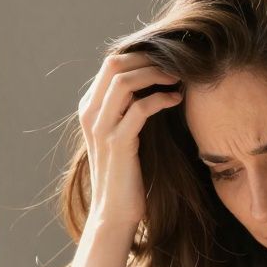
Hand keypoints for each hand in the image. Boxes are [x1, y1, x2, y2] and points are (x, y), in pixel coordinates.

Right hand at [77, 52, 182, 228]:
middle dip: (148, 59)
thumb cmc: (125, 173)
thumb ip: (127, 107)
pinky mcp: (118, 143)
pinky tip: (177, 100)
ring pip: (125, 81)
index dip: (140, 55)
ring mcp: (101, 128)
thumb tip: (151, 78)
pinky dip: (162, 98)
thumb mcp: (122, 133)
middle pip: (115, 65)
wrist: (114, 212)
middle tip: (175, 65)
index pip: (111, 64)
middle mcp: (90, 114)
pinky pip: (140, 107)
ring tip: (178, 78)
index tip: (166, 59)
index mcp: (89, 108)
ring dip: (156, 74)